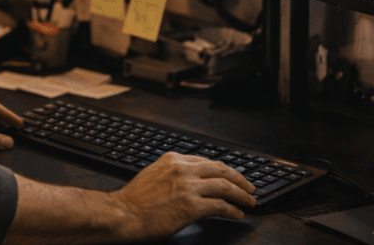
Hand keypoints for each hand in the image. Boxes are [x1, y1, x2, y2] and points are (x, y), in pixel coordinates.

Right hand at [109, 152, 257, 240]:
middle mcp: (183, 169)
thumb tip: (191, 182)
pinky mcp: (191, 206)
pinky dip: (232, 210)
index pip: (208, 161)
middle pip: (221, 170)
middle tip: (250, 187)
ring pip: (225, 186)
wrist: (124, 214)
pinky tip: (237, 214)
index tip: (232, 177)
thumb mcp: (154, 175)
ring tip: (250, 202)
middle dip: (240, 179)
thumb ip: (173, 173)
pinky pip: (220, 206)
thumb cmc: (135, 200)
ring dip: (241, 195)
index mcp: (173, 159)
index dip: (224, 170)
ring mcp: (188, 187)